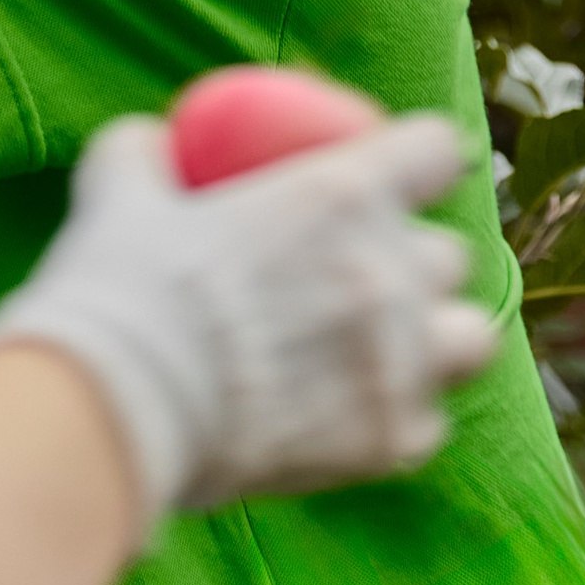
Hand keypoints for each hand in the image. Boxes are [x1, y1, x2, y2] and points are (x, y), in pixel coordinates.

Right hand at [0, 112, 495, 515]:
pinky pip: (426, 427)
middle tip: (360, 280)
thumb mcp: (117, 194)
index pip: (435, 149)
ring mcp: (401, 361)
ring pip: (471, 338)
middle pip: (449, 255)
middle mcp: (392, 273)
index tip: (394, 176)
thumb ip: (143, 155)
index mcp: (343, 196)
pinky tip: (349, 425)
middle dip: (414, 263)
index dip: (418, 159)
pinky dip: (395, 423)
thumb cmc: (118, 294)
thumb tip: (150, 142)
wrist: (113, 412)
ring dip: (436, 339)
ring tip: (388, 355)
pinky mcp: (391, 442)